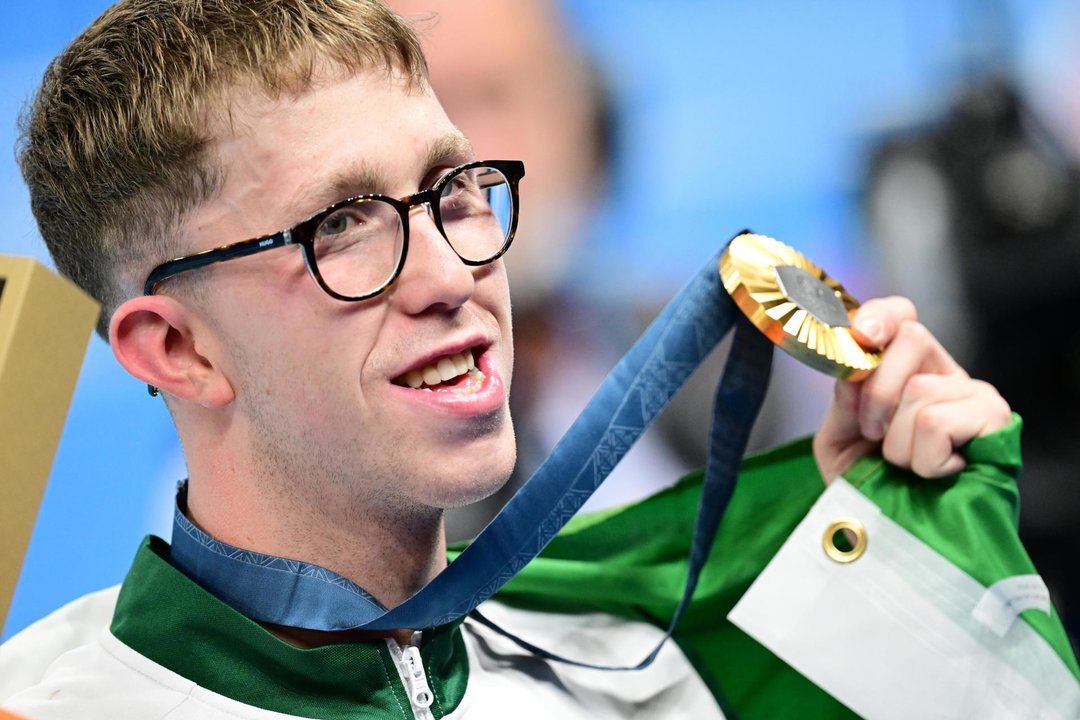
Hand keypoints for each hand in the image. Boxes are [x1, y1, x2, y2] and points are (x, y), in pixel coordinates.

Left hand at [812, 296, 1011, 482]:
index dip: (881, 315)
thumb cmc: (871, 485)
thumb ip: (841, 405)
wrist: (900, 537)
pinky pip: (937, 422)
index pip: (902, 316)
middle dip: (877, 393)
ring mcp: (973, 394)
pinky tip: (934, 473)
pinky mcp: (994, 420)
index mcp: (905, 368)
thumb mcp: (839, 443)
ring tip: (906, 465)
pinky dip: (923, 457)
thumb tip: (852, 374)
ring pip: (919, 390)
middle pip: (910, 338)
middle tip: (874, 434)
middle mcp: (943, 372)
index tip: (861, 334)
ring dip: (897, 442)